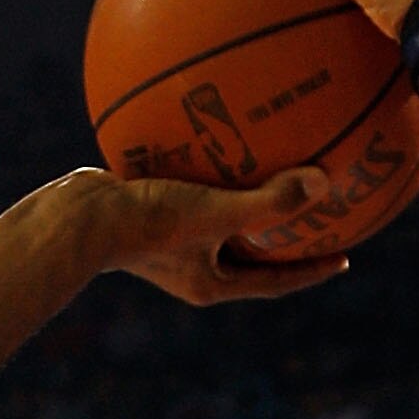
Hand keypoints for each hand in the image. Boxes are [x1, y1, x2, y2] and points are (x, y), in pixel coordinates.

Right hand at [81, 167, 349, 306]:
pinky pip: (193, 193)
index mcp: (213, 282)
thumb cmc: (145, 222)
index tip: (343, 257)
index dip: (311, 269)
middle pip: (252, 255)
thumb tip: (323, 185)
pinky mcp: (149, 214)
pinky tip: (216, 136)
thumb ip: (268, 203)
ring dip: (247, 204)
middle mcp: (193, 268)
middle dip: (284, 238)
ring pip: (221, 224)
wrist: (75, 219)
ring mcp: (169, 244)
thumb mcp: (213, 212)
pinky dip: (210, 173)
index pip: (275, 281)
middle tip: (318, 219)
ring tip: (272, 175)